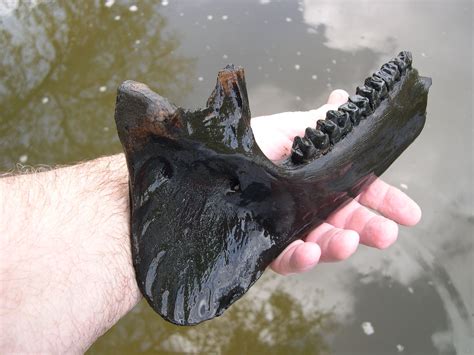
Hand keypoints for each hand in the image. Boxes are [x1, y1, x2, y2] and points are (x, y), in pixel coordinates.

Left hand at [251, 90, 421, 274]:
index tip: (409, 214)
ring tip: (346, 242)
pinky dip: (300, 259)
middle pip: (345, 221)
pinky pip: (285, 260)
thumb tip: (341, 98)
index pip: (359, 191)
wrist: (203, 166)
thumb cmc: (244, 144)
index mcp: (317, 178)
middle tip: (385, 234)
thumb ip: (317, 122)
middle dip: (368, 229)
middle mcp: (306, 205)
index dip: (385, 201)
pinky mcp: (264, 248)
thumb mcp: (284, 129)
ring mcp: (287, 228)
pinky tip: (309, 251)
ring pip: (321, 243)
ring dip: (337, 246)